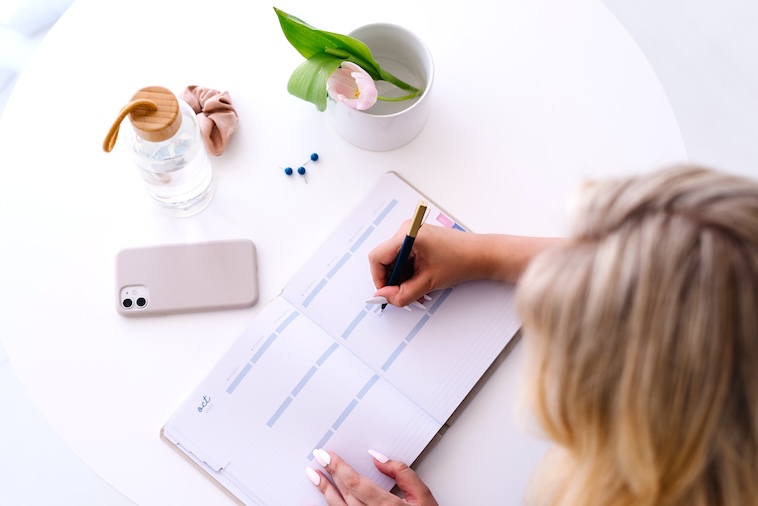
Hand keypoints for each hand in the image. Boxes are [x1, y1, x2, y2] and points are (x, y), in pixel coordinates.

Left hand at [307, 448, 437, 505]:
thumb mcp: (423, 495)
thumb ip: (403, 473)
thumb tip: (379, 458)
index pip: (356, 484)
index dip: (339, 468)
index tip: (328, 456)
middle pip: (345, 494)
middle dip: (330, 474)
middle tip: (319, 457)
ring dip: (326, 491)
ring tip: (315, 476)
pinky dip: (333, 505)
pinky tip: (328, 497)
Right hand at [368, 223, 473, 307]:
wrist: (482, 255)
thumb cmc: (461, 260)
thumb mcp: (428, 282)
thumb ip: (402, 293)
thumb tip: (385, 296)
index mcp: (407, 235)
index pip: (377, 257)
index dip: (379, 278)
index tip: (386, 293)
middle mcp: (407, 232)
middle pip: (385, 260)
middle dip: (393, 281)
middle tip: (403, 294)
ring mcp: (413, 236)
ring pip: (395, 262)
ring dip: (403, 280)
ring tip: (417, 291)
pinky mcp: (419, 242)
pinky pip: (405, 260)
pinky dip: (409, 274)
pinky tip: (421, 283)